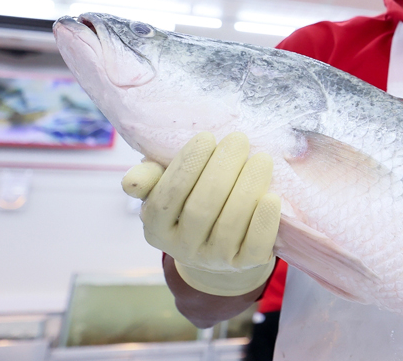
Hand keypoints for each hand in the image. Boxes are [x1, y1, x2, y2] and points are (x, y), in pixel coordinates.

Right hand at [123, 132, 279, 296]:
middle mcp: (182, 247)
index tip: (207, 137)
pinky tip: (272, 197)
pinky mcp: (244, 265)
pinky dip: (263, 221)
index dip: (187, 166)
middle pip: (201, 208)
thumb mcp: (167, 186)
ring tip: (261, 159)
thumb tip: (130, 181)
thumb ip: (150, 178)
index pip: (167, 197)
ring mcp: (213, 260)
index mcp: (156, 226)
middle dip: (222, 169)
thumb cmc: (192, 199)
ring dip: (247, 188)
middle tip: (239, 139)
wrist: (223, 244)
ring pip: (229, 224)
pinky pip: (255, 245)